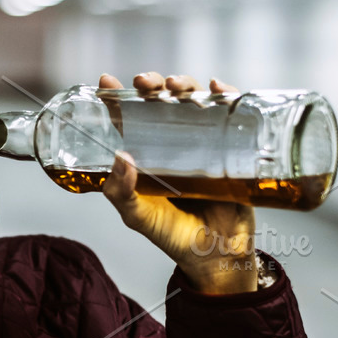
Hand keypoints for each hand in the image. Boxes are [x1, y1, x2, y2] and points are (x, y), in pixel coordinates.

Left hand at [98, 72, 256, 293]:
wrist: (217, 255)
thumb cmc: (174, 236)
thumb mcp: (138, 217)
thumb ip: (121, 193)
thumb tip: (121, 158)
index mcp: (145, 157)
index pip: (127, 120)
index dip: (116, 99)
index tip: (106, 82)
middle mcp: (172, 145)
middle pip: (160, 102)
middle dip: (151, 85)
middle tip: (144, 84)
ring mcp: (202, 142)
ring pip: (192, 101)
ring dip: (183, 84)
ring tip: (175, 86)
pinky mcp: (231, 146)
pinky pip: (229, 112)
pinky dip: (224, 93)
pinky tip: (216, 88)